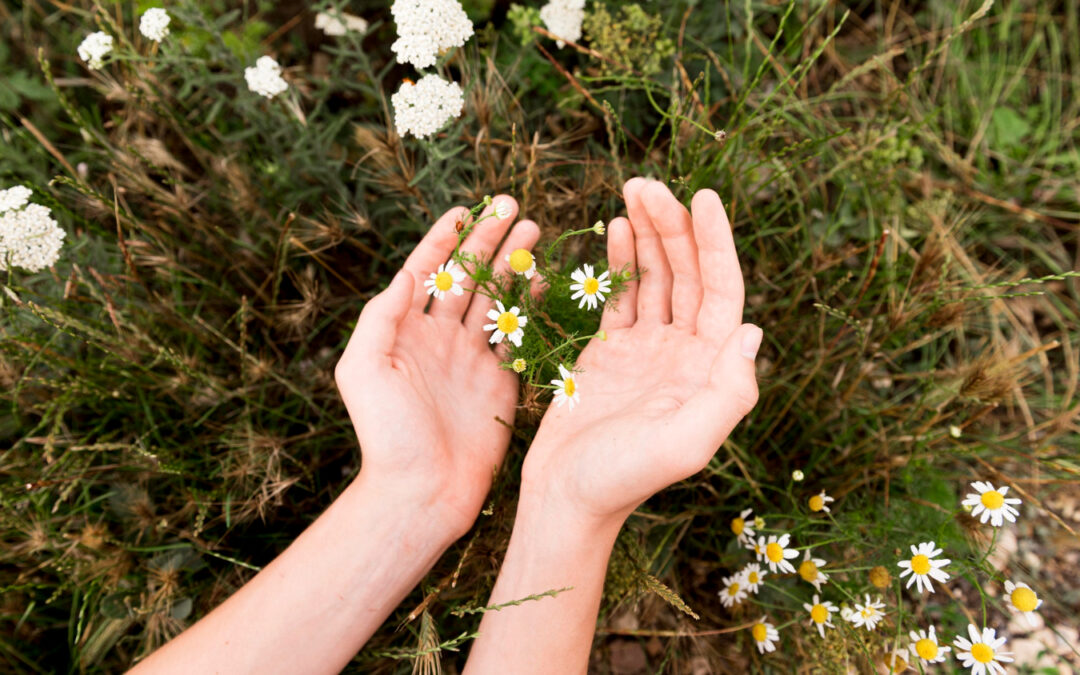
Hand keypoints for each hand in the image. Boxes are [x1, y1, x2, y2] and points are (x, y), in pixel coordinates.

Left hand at [336, 198, 538, 534]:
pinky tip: (540, 277)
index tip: (466, 208)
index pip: (426, 271)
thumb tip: (408, 273)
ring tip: (533, 230)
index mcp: (404, 331)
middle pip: (467, 276)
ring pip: (495, 297)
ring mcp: (470, 358)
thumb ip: (381, 317)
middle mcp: (438, 338)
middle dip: (488, 240)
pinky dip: (528, 303)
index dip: (445, 239)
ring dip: (512, 262)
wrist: (423, 489)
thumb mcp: (363, 369)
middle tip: (514, 207)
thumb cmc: (386, 434)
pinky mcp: (500, 379)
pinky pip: (515, 332)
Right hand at [522, 179, 760, 525]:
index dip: (715, 243)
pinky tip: (618, 228)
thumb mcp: (685, 443)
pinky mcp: (612, 351)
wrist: (568, 497)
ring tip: (634, 190)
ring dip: (649, 234)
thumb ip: (727, 392)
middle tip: (647, 184)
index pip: (721, 291)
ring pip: (656, 278)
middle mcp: (686, 354)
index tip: (702, 196)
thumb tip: (752, 331)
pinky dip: (623, 260)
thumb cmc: (624, 477)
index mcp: (709, 369)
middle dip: (672, 226)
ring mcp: (649, 350)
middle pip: (687, 274)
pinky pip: (624, 295)